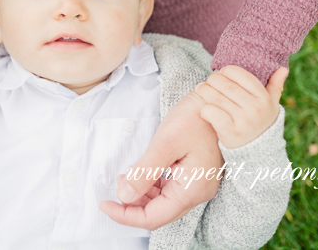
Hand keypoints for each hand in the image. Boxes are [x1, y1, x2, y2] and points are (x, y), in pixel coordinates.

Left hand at [99, 93, 221, 229]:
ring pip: (163, 203)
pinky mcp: (194, 175)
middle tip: (111, 192)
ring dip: (140, 196)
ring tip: (123, 178)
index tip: (104, 204)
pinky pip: (169, 191)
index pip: (154, 217)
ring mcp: (198, 184)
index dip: (126, 215)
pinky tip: (139, 173)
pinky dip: (151, 186)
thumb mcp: (165, 143)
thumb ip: (144, 172)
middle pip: (159, 214)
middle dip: (132, 206)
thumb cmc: (193, 117)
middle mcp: (198, 192)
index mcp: (192, 189)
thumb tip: (124, 196)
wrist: (213, 100)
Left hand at [195, 66, 287, 148]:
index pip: (239, 74)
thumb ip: (275, 86)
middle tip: (207, 83)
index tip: (221, 75)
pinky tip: (205, 110)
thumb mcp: (271, 105)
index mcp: (264, 97)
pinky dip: (205, 109)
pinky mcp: (231, 132)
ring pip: (215, 97)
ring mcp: (243, 121)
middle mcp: (255, 108)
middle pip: (225, 85)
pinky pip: (212, 113)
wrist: (259, 153)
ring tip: (201, 90)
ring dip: (203, 91)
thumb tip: (282, 68)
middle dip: (212, 80)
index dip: (226, 71)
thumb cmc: (261, 122)